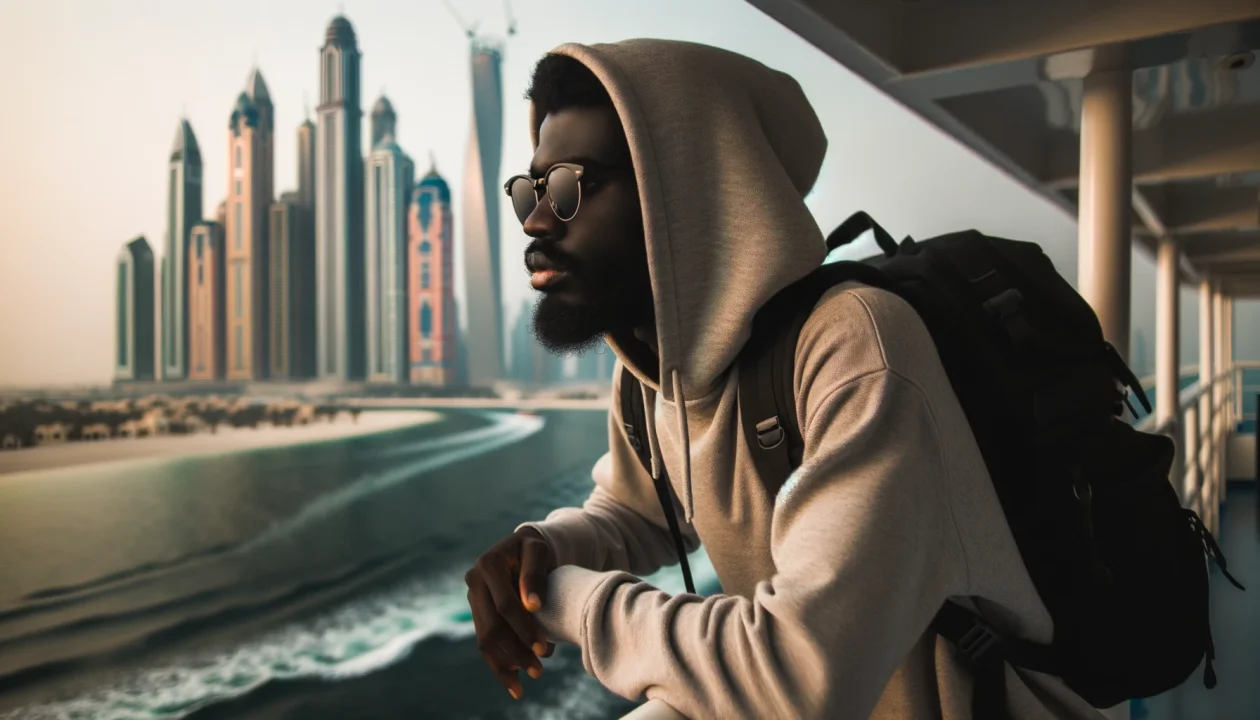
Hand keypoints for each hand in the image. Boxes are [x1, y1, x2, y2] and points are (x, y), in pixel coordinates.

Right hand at [465, 527, 556, 698]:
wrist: (523, 549)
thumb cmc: (535, 550)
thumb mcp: (539, 551)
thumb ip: (535, 573)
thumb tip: (532, 605)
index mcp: (488, 564)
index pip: (505, 604)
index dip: (523, 627)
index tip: (543, 647)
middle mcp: (473, 582)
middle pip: (492, 626)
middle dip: (516, 650)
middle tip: (539, 668)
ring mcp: (473, 599)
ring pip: (485, 639)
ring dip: (507, 662)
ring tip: (532, 674)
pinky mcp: (476, 613)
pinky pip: (484, 643)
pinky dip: (497, 664)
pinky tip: (513, 683)